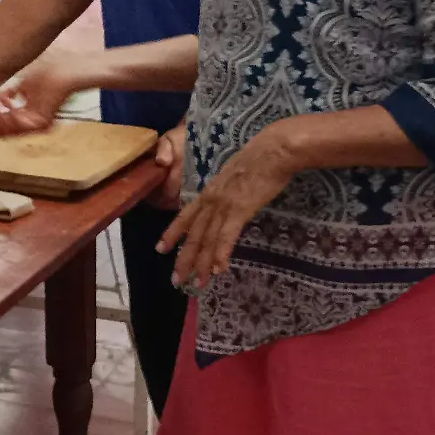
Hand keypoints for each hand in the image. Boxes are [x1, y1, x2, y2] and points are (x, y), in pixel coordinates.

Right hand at [0, 52, 85, 134]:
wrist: (64, 71)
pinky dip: (6, 118)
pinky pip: (19, 127)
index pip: (3, 125)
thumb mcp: (22, 85)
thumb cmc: (47, 75)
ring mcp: (36, 125)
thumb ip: (9, 95)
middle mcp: (31, 124)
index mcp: (27, 116)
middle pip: (3, 132)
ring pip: (9, 132)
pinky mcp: (42, 123)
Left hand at [157, 124, 299, 290]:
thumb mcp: (235, 177)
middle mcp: (211, 200)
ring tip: (196, 283)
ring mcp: (223, 205)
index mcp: (209, 192)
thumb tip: (229, 205)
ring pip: (207, 239)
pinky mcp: (239, 210)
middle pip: (193, 234)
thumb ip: (228, 192)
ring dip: (201, 264)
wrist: (274, 151)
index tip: (160, 249)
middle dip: (184, 259)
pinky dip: (221, 254)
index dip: (172, 234)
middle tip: (176, 280)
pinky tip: (218, 270)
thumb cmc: (260, 161)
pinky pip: (227, 236)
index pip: (185, 216)